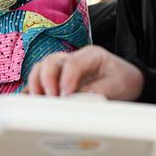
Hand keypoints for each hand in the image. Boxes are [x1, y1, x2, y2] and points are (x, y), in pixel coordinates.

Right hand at [27, 45, 143, 99]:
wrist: (127, 80)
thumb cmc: (123, 80)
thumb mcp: (118, 85)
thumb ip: (99, 91)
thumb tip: (80, 99)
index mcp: (90, 55)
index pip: (72, 63)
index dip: (66, 79)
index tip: (65, 96)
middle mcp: (73, 58)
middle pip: (51, 61)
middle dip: (46, 79)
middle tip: (51, 98)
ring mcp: (63, 67)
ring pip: (41, 68)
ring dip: (36, 83)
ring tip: (38, 100)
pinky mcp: (57, 79)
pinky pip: (39, 80)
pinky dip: (31, 89)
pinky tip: (28, 99)